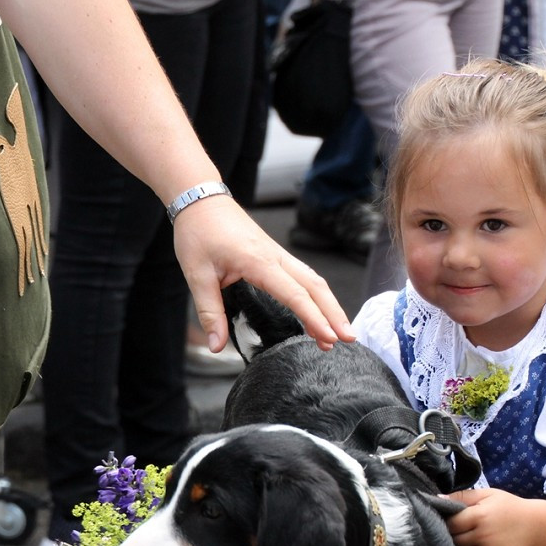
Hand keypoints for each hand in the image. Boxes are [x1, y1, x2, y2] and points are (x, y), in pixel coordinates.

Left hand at [173, 198, 355, 351]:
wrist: (201, 198)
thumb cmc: (198, 232)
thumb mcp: (196, 275)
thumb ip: (209, 312)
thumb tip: (216, 347)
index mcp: (258, 262)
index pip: (295, 294)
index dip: (314, 318)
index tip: (328, 338)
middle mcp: (275, 257)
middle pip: (316, 286)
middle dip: (334, 314)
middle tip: (348, 339)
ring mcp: (278, 254)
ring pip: (314, 280)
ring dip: (329, 305)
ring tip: (338, 333)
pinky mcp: (275, 255)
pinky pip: (304, 275)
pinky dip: (316, 295)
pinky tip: (319, 311)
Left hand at [445, 488, 534, 545]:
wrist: (535, 526)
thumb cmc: (508, 507)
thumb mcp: (488, 494)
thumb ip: (463, 496)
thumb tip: (438, 499)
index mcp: (479, 516)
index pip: (450, 524)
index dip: (447, 521)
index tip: (450, 519)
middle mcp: (482, 535)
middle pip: (454, 539)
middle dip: (452, 534)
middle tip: (459, 529)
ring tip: (468, 538)